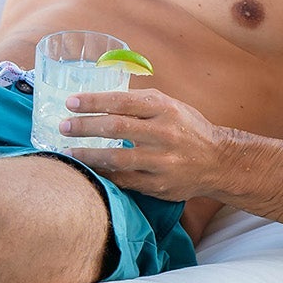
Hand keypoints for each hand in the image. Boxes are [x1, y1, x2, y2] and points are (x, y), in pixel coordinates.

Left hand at [61, 87, 225, 198]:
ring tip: (68, 152)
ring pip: (117, 158)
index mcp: (165, 109)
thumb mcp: (171, 106)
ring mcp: (162, 161)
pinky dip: (103, 175)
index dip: (93, 102)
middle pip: (116, 128)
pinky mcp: (159, 185)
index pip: (122, 101)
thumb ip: (140, 102)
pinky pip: (124, 180)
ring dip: (88, 155)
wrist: (220, 161)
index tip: (71, 102)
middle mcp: (164, 134)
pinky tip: (88, 170)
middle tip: (63, 126)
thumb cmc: (188, 129)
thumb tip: (101, 97)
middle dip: (84, 127)